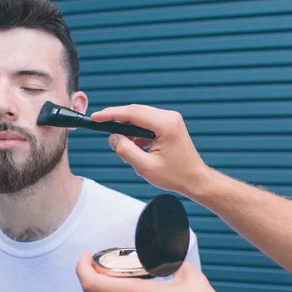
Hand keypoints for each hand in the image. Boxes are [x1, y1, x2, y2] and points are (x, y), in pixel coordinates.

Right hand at [91, 105, 208, 195]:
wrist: (196, 180)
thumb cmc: (176, 175)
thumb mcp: (145, 167)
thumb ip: (126, 150)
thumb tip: (113, 138)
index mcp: (166, 125)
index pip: (133, 113)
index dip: (111, 114)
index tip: (96, 117)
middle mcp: (170, 117)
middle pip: (136, 112)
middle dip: (118, 121)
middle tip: (101, 128)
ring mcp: (171, 120)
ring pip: (141, 117)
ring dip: (129, 130)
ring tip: (125, 149)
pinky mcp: (170, 125)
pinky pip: (147, 123)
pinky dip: (137, 134)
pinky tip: (136, 149)